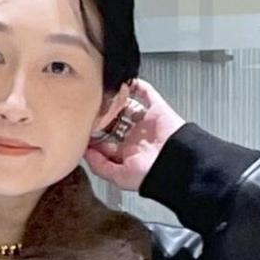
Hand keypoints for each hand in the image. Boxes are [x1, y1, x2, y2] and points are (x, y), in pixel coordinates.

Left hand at [84, 77, 185, 193]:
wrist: (176, 163)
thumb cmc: (151, 174)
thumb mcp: (119, 177)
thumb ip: (100, 166)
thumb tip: (85, 152)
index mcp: (126, 154)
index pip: (105, 141)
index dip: (94, 134)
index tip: (83, 126)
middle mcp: (135, 138)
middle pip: (115, 122)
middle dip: (103, 115)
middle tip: (91, 107)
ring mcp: (146, 123)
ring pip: (128, 106)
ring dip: (117, 100)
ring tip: (105, 93)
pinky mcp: (157, 110)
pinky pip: (146, 93)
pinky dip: (137, 86)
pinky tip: (126, 82)